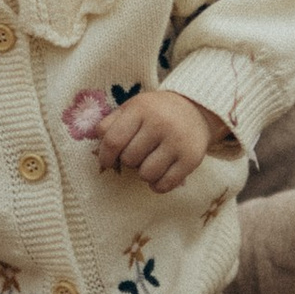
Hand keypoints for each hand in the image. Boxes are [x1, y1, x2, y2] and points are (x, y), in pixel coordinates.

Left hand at [96, 85, 222, 191]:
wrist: (196, 109)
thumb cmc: (156, 112)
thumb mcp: (133, 108)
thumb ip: (111, 123)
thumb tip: (98, 143)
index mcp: (141, 108)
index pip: (113, 140)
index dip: (105, 156)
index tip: (107, 162)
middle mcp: (160, 123)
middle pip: (129, 159)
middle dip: (129, 161)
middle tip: (138, 153)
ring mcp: (177, 142)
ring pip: (146, 174)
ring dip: (143, 173)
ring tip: (150, 162)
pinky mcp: (191, 159)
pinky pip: (165, 184)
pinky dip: (157, 185)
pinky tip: (160, 174)